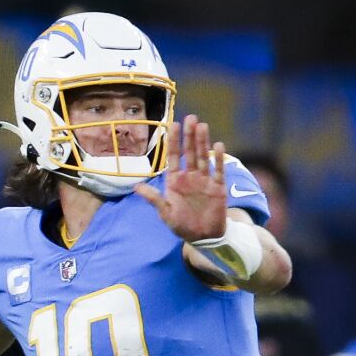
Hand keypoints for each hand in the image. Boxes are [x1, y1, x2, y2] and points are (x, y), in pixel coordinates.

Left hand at [134, 114, 227, 241]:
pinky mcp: (217, 187)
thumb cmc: (181, 225)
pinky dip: (218, 159)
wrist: (202, 237)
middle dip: (189, 135)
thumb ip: (154, 199)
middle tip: (190, 117)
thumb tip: (137, 187)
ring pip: (204, 157)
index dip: (174, 141)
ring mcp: (204, 180)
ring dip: (203, 142)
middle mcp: (190, 177)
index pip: (173, 156)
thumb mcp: (165, 213)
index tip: (173, 124)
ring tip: (202, 126)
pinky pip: (218, 171)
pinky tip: (218, 146)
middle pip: (190, 152)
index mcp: (175, 180)